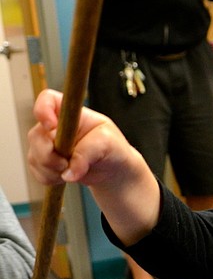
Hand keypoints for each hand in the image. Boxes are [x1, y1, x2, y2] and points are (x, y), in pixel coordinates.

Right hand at [28, 90, 160, 244]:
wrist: (113, 170)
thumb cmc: (113, 148)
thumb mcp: (107, 143)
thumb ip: (87, 152)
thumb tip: (69, 172)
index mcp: (69, 112)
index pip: (46, 100)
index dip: (43, 111)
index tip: (51, 127)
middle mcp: (54, 126)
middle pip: (35, 135)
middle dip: (49, 154)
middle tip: (66, 163)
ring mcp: (47, 144)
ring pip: (34, 156)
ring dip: (51, 169)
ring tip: (74, 171)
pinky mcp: (44, 162)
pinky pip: (36, 171)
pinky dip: (50, 178)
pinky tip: (67, 176)